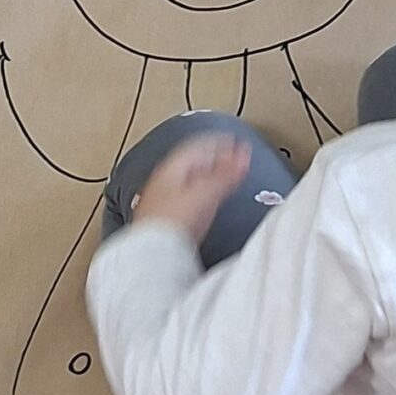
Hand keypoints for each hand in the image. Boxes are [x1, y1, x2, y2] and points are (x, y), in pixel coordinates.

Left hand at [130, 136, 251, 242]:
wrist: (152, 253)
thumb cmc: (170, 222)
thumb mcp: (205, 192)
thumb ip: (226, 174)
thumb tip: (243, 156)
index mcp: (171, 169)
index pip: (198, 146)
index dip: (219, 141)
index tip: (234, 141)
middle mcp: (165, 181)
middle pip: (195, 162)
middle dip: (217, 158)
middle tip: (234, 158)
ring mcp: (165, 200)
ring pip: (192, 180)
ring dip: (211, 176)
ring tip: (226, 178)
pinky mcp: (168, 219)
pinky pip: (190, 198)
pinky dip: (205, 194)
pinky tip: (209, 202)